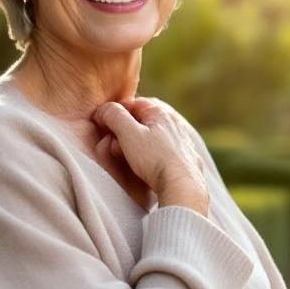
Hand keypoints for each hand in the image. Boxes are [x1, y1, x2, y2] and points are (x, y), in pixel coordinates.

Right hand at [91, 97, 208, 207]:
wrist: (181, 185)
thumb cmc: (154, 158)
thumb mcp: (128, 134)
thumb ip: (115, 117)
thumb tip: (105, 109)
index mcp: (160, 112)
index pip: (132, 104)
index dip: (115, 113)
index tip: (103, 125)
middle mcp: (174, 121)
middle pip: (144, 119)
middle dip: (127, 128)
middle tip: (116, 143)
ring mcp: (183, 139)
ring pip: (155, 133)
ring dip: (139, 141)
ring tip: (130, 155)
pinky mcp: (186, 156)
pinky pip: (165, 148)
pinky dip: (153, 152)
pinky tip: (149, 163)